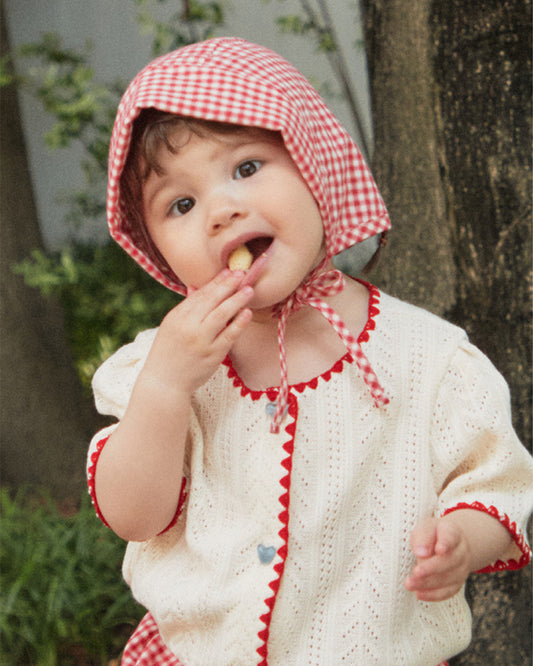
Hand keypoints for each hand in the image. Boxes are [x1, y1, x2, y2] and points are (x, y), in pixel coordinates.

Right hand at [142, 269, 253, 395]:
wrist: (164, 382)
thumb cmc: (168, 352)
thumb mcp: (171, 326)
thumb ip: (186, 308)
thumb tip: (196, 287)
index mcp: (177, 317)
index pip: (200, 294)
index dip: (216, 282)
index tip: (229, 271)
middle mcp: (189, 327)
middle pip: (211, 301)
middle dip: (228, 286)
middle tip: (242, 274)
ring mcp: (202, 341)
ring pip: (222, 315)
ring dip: (236, 300)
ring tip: (249, 289)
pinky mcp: (213, 355)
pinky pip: (229, 336)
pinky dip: (239, 323)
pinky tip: (247, 312)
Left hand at [404, 516, 471, 601]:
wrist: (445, 544)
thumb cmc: (431, 535)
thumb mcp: (424, 528)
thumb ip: (423, 536)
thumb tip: (421, 552)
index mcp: (453, 532)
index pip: (451, 536)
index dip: (446, 543)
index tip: (439, 549)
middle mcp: (461, 551)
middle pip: (450, 560)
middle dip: (432, 568)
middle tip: (415, 572)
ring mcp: (462, 568)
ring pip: (448, 578)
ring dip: (427, 583)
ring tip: (409, 584)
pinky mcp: (457, 583)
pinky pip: (448, 591)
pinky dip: (433, 594)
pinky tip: (418, 593)